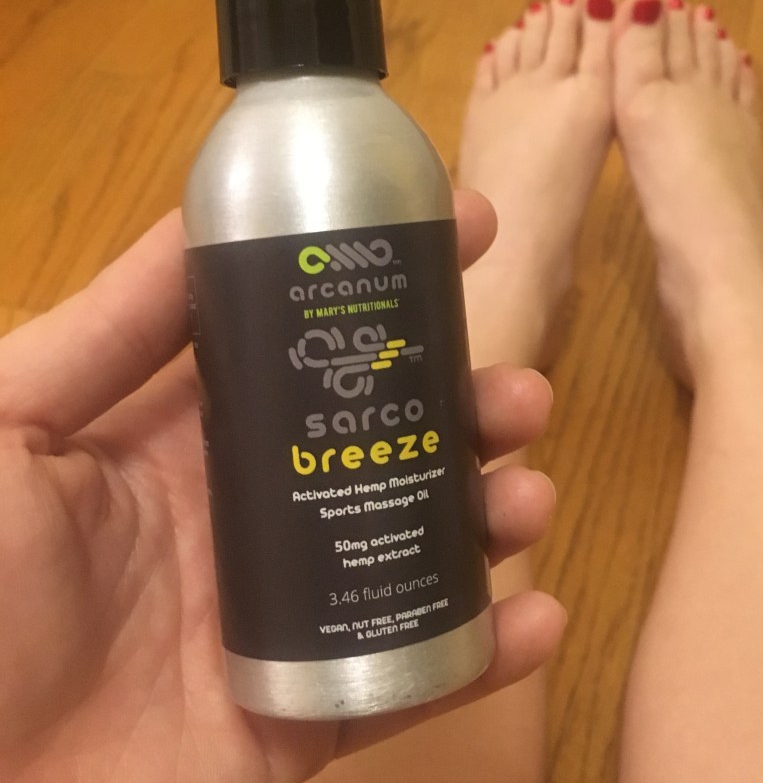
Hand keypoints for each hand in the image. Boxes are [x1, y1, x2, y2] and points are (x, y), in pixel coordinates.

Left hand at [0, 192, 564, 782]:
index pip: (314, 345)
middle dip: (469, 405)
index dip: (392, 286)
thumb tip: (195, 221)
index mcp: (191, 439)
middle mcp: (255, 513)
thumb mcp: (6, 430)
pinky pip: (413, 677)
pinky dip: (486, 648)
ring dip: (493, 511)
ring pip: (419, 545)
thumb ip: (100, 334)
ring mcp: (288, 615)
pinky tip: (536, 617)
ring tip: (526, 497)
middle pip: (390, 440)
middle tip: (519, 395)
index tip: (469, 233)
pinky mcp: (305, 714)